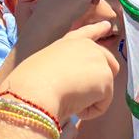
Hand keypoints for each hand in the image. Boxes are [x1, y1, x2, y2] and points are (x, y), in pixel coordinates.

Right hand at [4, 23, 120, 122]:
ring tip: (68, 100)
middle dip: (101, 83)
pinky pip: (102, 105)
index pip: (87, 33)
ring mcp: (99, 60)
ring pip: (104, 89)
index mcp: (69, 42)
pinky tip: (74, 108)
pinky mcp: (106, 78)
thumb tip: (69, 86)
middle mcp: (88, 46)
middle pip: (108, 64)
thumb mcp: (44, 67)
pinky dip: (89, 112)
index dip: (97, 30)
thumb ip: (62, 69)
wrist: (35, 91)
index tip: (107, 25)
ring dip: (89, 100)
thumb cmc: (29, 84)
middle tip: (81, 97)